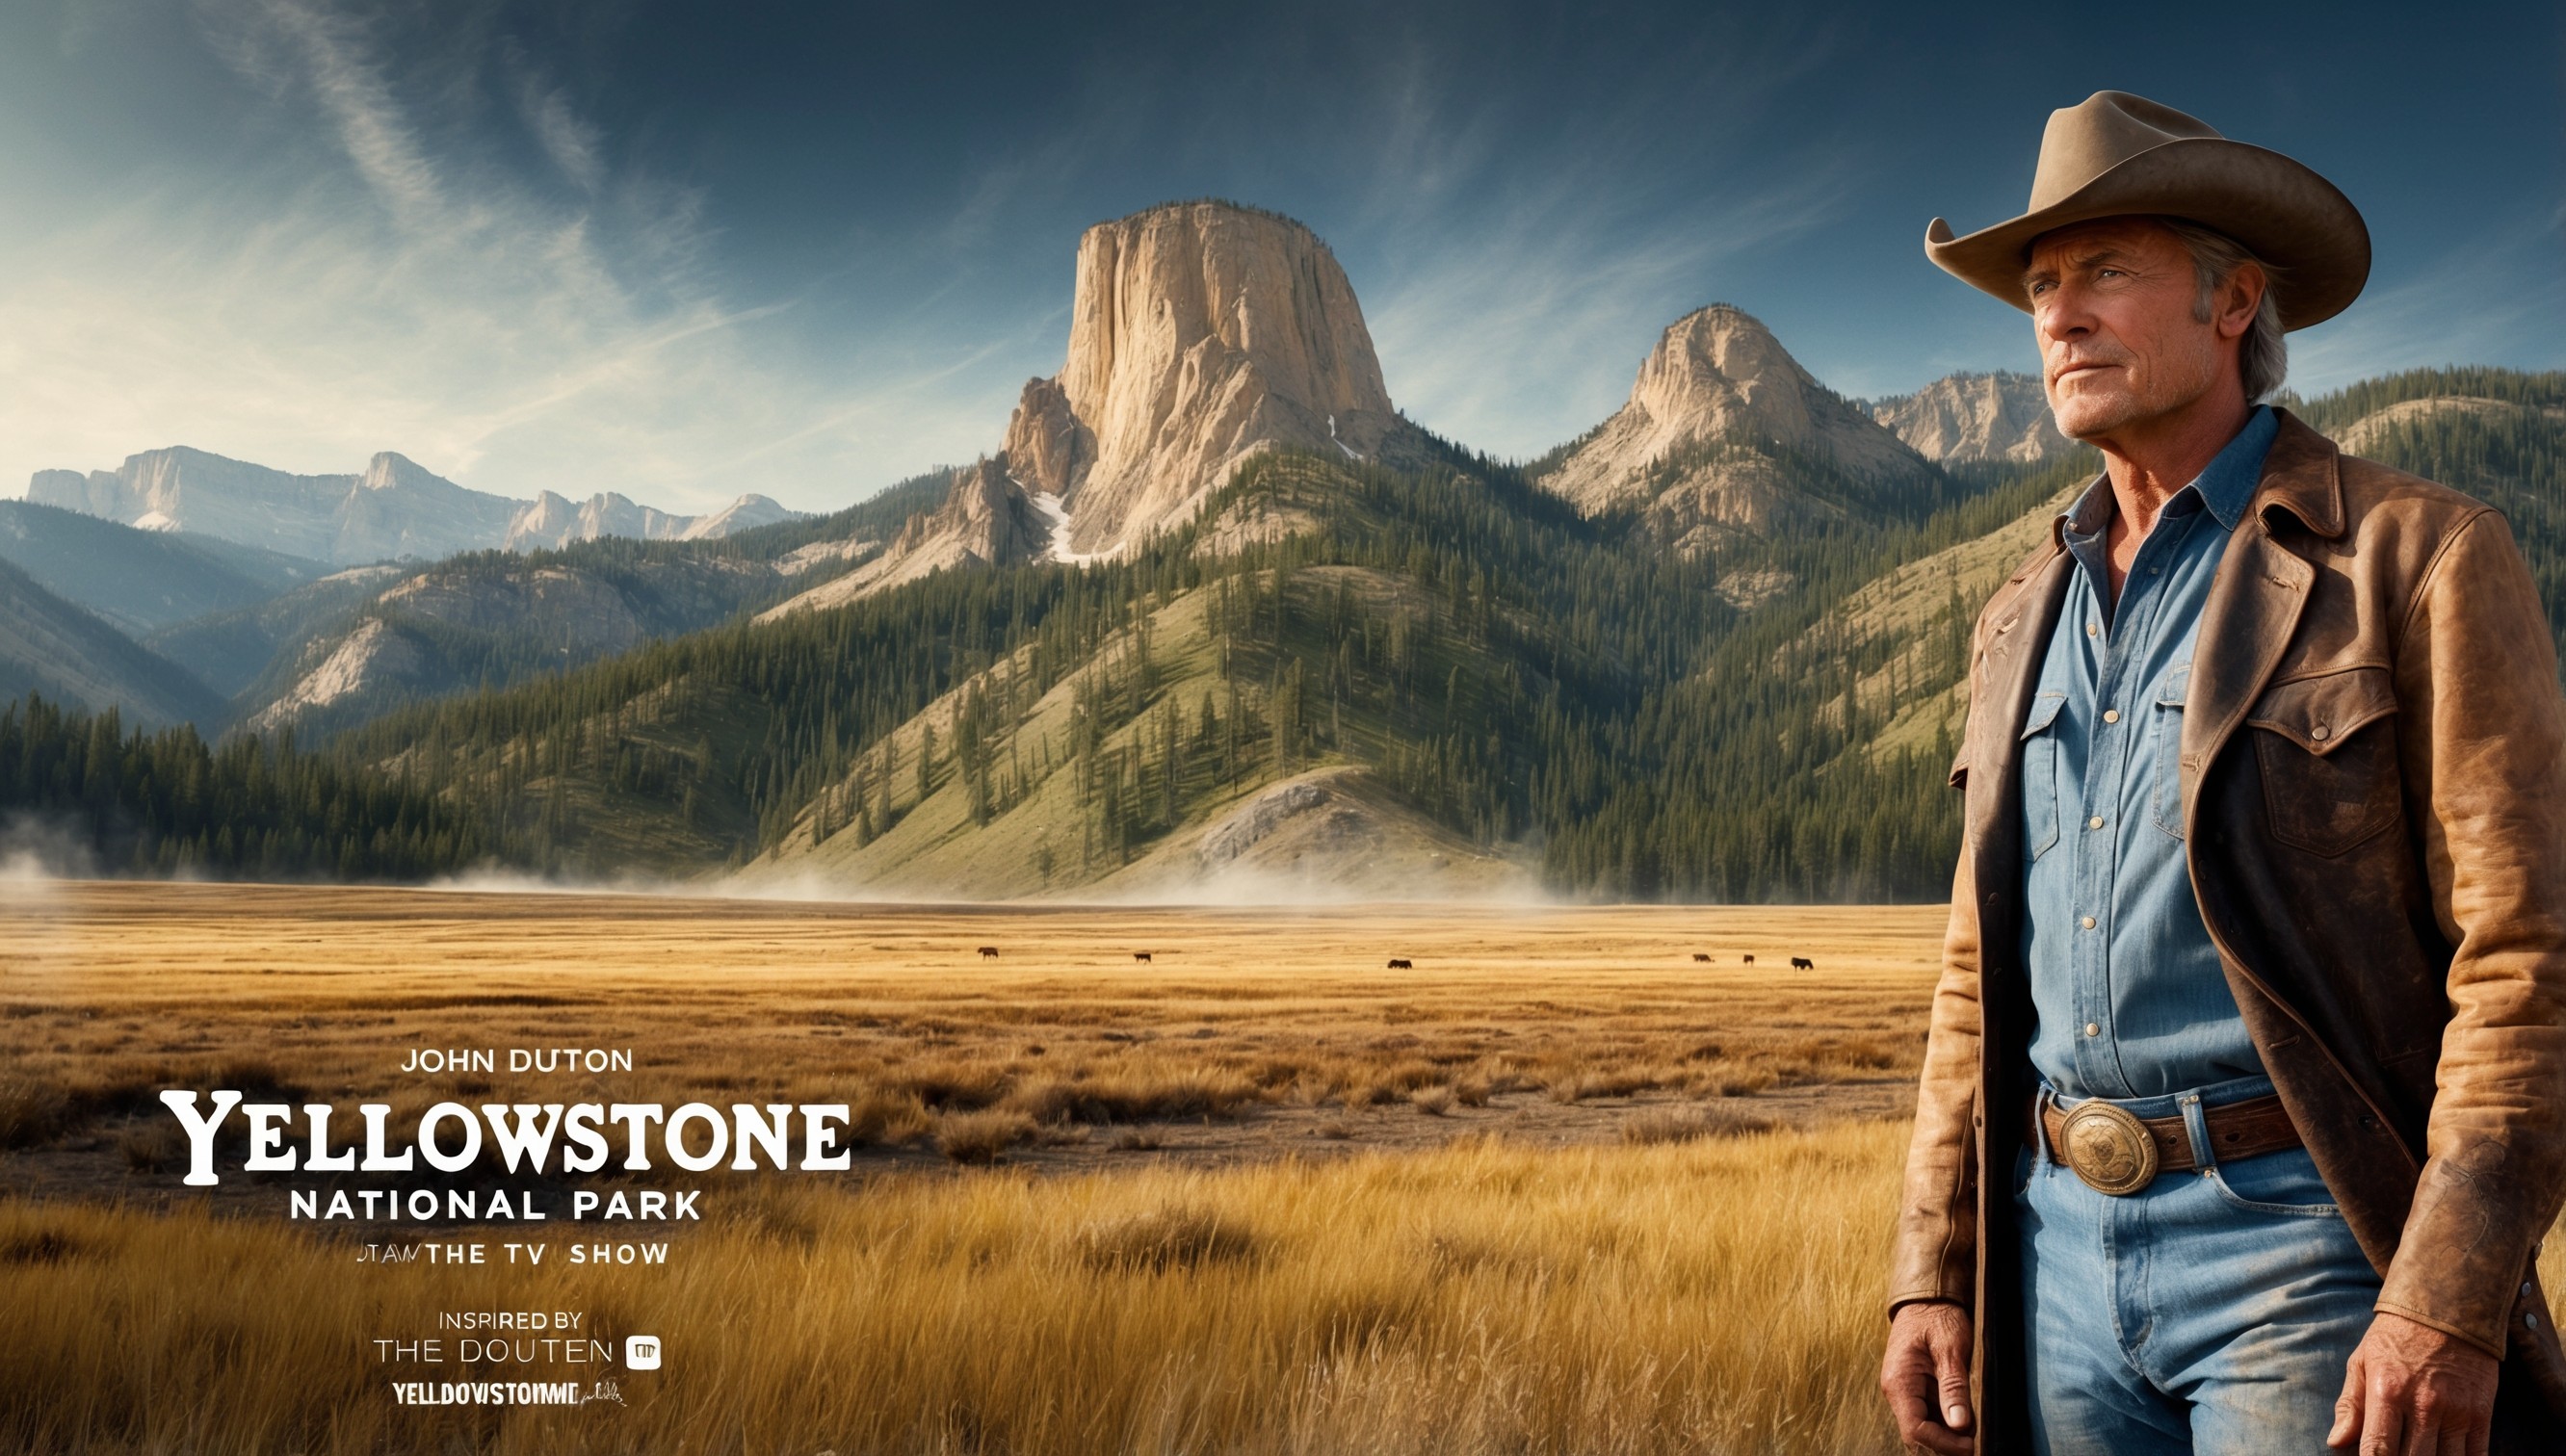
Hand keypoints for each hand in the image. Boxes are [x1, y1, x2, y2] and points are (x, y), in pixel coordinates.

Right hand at [1881, 1299, 1974, 1454]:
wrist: (1928, 1296)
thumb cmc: (1938, 1316)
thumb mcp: (1950, 1349)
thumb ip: (1953, 1388)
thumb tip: (1960, 1425)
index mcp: (1900, 1381)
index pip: (1915, 1430)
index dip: (1943, 1444)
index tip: (1971, 1444)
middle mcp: (1897, 1391)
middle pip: (1916, 1435)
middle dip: (1944, 1445)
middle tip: (1974, 1444)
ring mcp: (1906, 1391)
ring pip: (1923, 1429)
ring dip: (1946, 1437)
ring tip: (1973, 1433)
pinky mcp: (1916, 1389)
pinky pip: (1928, 1416)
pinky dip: (1946, 1425)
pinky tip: (1965, 1422)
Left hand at [2327, 1309, 2499, 1455]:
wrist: (2448, 1308)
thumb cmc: (2396, 1337)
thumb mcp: (2362, 1361)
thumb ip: (2350, 1405)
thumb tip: (2336, 1443)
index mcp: (2387, 1390)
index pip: (2378, 1449)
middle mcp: (2424, 1404)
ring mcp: (2457, 1411)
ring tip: (2418, 1455)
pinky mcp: (2482, 1414)